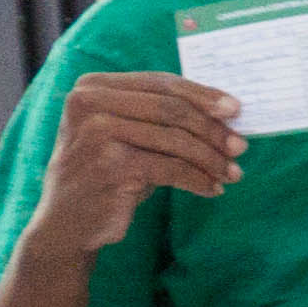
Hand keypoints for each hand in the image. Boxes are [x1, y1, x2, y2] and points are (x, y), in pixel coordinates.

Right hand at [28, 74, 246, 260]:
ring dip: (211, 159)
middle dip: (213, 129)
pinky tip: (213, 189)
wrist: (67, 223)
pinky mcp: (110, 166)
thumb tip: (229, 111)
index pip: (161, 83)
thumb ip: (161, 115)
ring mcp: (97, 134)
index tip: (237, 110)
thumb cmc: (107, 172)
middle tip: (241, 147)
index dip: (203, 95)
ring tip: (233, 173)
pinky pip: (172, 169)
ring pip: (176, 140)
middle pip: (172, 109)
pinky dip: (199, 180)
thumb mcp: (127, 134)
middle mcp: (89, 104)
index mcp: (92, 87)